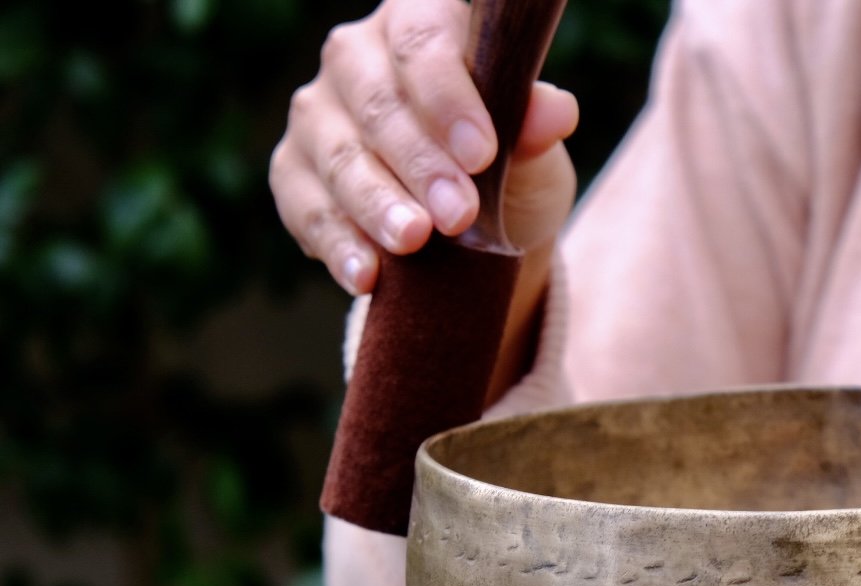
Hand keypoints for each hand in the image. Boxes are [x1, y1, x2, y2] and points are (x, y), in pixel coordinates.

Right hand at [270, 0, 578, 296]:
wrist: (475, 226)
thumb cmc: (505, 165)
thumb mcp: (532, 150)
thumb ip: (533, 128)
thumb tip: (555, 112)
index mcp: (418, 24)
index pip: (422, 44)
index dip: (449, 97)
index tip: (482, 154)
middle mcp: (356, 58)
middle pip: (378, 105)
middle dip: (419, 164)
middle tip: (458, 214)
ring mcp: (318, 113)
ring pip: (338, 156)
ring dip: (376, 203)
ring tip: (413, 241)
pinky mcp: (294, 171)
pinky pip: (305, 206)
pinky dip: (338, 243)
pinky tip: (366, 275)